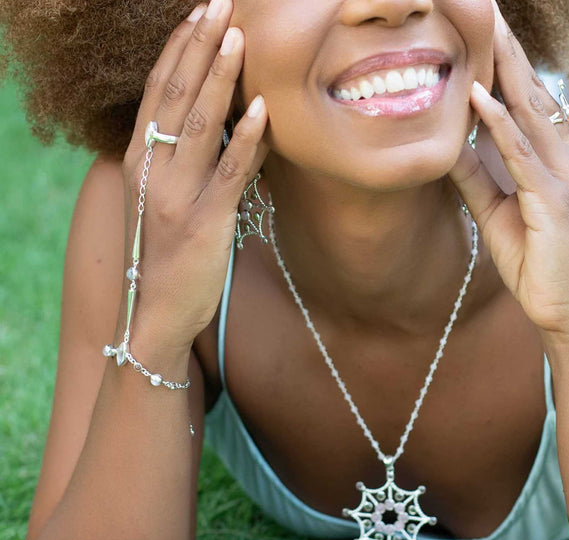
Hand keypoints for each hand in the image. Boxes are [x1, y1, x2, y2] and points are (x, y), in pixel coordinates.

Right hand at [121, 0, 267, 353]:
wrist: (155, 313)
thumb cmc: (167, 256)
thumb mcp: (171, 202)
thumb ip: (191, 163)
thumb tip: (229, 127)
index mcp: (141, 162)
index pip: (158, 93)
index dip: (178, 51)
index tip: (198, 15)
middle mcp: (152, 172)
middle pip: (175, 96)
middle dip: (199, 47)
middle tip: (219, 3)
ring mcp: (176, 197)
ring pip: (197, 126)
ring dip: (220, 78)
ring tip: (238, 35)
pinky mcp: (203, 224)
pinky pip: (228, 175)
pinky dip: (244, 141)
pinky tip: (261, 110)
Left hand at [450, 4, 568, 341]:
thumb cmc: (539, 265)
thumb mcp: (497, 214)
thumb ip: (476, 178)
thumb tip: (449, 146)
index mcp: (561, 160)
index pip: (531, 102)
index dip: (507, 66)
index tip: (485, 32)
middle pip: (533, 94)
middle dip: (507, 52)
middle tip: (486, 10)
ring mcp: (567, 176)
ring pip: (530, 113)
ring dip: (503, 70)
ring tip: (483, 30)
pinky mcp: (555, 200)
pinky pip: (522, 154)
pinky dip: (500, 124)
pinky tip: (479, 96)